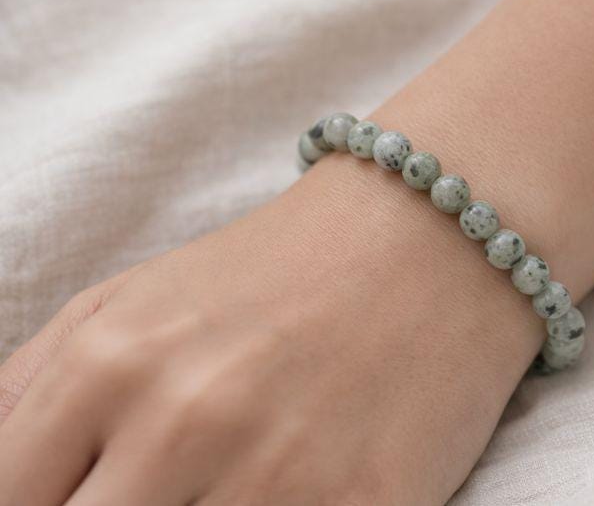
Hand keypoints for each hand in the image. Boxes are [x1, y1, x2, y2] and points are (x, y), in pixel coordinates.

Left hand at [0, 156, 539, 505]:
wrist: (425, 240)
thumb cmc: (277, 270)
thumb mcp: (133, 300)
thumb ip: (30, 390)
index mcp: (110, 365)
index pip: (5, 502)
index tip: (78, 498)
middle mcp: (185, 422)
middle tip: (162, 489)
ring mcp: (281, 473)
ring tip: (219, 482)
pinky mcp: (366, 505)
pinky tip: (282, 491)